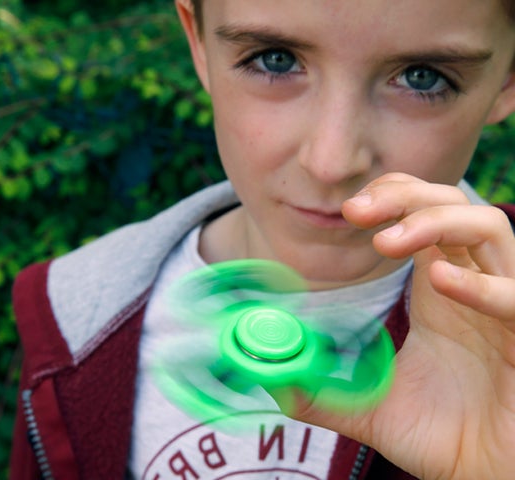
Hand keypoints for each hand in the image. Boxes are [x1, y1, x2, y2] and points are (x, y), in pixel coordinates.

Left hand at [285, 172, 514, 478]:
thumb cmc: (444, 440)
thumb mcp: (368, 411)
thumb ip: (320, 394)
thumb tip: (271, 380)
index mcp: (441, 291)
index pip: (423, 215)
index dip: (390, 198)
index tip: (348, 211)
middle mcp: (476, 288)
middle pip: (454, 206)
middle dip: (405, 195)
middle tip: (356, 212)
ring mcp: (507, 309)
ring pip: (491, 229)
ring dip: (435, 222)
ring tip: (387, 242)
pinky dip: (481, 284)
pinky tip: (439, 281)